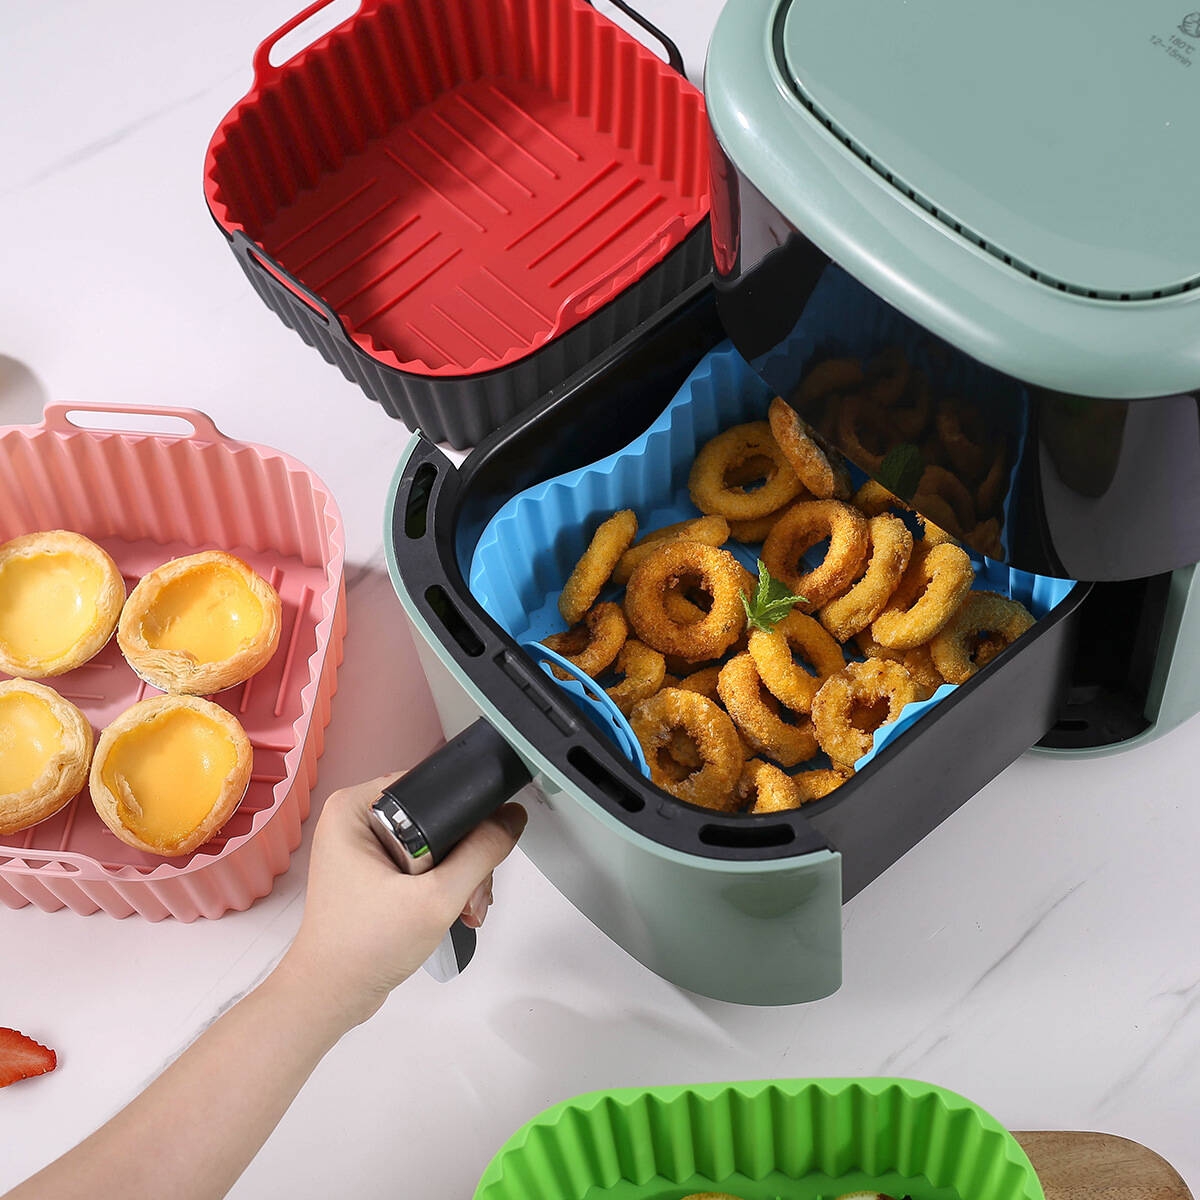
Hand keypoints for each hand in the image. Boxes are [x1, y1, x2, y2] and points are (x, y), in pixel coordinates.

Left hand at [277, 774, 525, 1030]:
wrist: (332, 997)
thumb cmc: (368, 945)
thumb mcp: (437, 897)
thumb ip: (481, 854)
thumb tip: (512, 818)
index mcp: (354, 807)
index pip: (427, 786)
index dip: (465, 812)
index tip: (487, 845)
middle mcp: (354, 819)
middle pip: (434, 817)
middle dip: (465, 856)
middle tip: (476, 895)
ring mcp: (361, 847)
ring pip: (432, 842)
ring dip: (459, 875)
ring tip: (468, 911)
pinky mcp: (370, 872)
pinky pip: (419, 862)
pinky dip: (440, 885)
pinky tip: (456, 912)